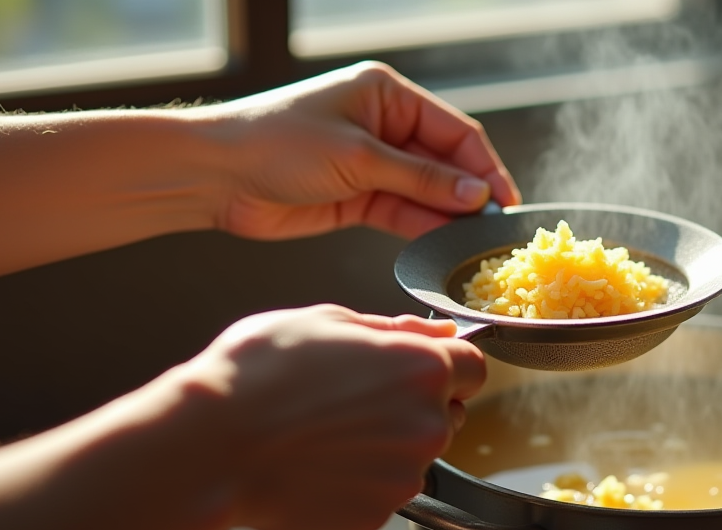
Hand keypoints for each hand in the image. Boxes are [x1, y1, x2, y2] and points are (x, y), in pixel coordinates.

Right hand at [174, 304, 484, 529]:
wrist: (210, 445)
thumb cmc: (258, 375)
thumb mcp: (326, 320)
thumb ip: (394, 328)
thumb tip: (437, 332)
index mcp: (422, 367)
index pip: (473, 366)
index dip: (446, 364)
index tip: (417, 367)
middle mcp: (427, 425)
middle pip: (447, 413)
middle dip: (415, 404)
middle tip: (354, 398)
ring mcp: (405, 475)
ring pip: (415, 455)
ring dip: (387, 444)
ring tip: (326, 431)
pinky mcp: (378, 514)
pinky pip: (384, 490)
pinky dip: (361, 479)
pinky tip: (318, 462)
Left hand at [205, 61, 521, 240]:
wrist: (216, 176)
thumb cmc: (277, 143)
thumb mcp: (358, 157)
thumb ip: (419, 179)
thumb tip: (474, 194)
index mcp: (387, 95)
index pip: (454, 131)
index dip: (483, 166)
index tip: (505, 200)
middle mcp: (384, 126)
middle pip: (443, 163)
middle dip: (468, 194)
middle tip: (494, 228)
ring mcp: (371, 164)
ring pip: (425, 192)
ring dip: (447, 215)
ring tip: (473, 241)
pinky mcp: (357, 198)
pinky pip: (402, 212)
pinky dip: (422, 227)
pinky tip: (442, 242)